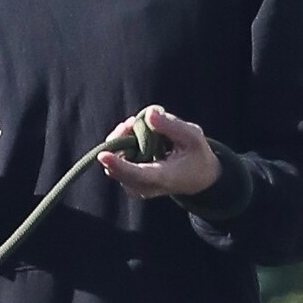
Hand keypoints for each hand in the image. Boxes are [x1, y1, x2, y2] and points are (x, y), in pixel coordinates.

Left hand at [96, 104, 220, 200]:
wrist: (198, 178)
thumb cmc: (196, 155)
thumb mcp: (193, 137)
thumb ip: (172, 126)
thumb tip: (148, 113)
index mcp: (163, 177)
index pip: (137, 174)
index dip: (118, 164)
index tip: (103, 155)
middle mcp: (146, 188)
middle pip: (117, 169)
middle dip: (119, 141)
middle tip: (132, 121)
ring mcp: (137, 189)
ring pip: (113, 167)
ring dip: (120, 143)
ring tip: (136, 126)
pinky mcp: (132, 184)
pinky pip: (117, 166)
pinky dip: (122, 149)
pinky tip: (135, 138)